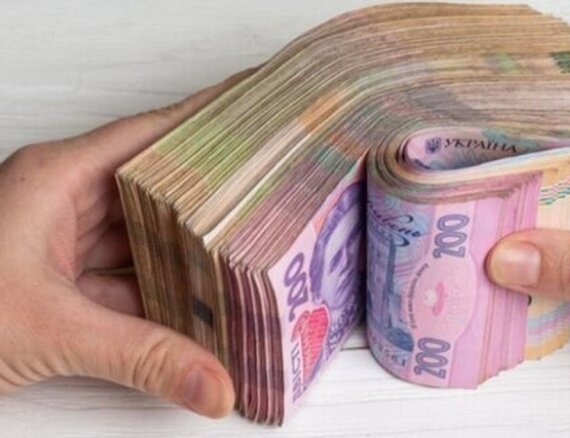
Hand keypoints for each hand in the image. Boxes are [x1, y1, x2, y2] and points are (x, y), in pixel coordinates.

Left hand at [0, 69, 252, 417]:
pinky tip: (196, 301)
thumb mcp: (49, 328)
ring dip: (187, 249)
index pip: (151, 133)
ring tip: (245, 252)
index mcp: (57, 178)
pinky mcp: (56, 280)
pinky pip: (124, 274)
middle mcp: (60, 200)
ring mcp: (58, 240)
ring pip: (141, 234)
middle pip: (154, 184)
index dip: (207, 118)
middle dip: (210, 193)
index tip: (254, 107)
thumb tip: (214, 381)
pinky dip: (159, 290)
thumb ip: (141, 356)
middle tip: (269, 192)